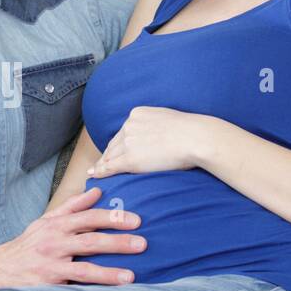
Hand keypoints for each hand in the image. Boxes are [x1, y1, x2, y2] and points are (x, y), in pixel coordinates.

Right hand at [0, 187, 146, 286]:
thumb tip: (97, 190)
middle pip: (90, 241)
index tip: (136, 220)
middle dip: (117, 242)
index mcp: (56, 226)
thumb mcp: (45, 222)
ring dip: (108, 273)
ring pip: (83, 270)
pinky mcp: (46, 288)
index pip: (88, 217)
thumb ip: (72, 207)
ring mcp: (50, 267)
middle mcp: (53, 244)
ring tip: (130, 276)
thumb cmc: (26, 246)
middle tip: (143, 243)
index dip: (112, 217)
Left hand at [87, 107, 215, 177]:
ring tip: (95, 172)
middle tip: (99, 165)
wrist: (196, 138)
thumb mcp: (167, 118)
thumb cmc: (191, 131)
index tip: (111, 152)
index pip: (123, 132)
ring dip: (102, 165)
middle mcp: (129, 125)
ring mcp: (128, 142)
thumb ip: (155, 124)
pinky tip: (94, 175)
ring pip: (110, 156)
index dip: (117, 144)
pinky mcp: (130, 159)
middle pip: (114, 144)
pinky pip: (110, 167)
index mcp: (137, 114)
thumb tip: (156, 133)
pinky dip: (100, 172)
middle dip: (107, 155)